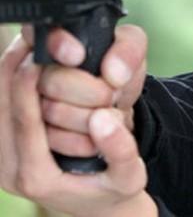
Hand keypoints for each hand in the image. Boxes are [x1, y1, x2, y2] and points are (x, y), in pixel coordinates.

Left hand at [0, 35, 156, 216]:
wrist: (100, 207)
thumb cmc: (115, 187)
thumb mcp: (129, 175)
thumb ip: (120, 147)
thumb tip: (100, 117)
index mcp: (38, 176)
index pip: (22, 120)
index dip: (26, 84)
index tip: (39, 54)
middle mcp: (9, 171)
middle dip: (13, 71)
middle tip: (35, 43)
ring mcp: (0, 162)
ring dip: (7, 74)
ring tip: (28, 48)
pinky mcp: (1, 152)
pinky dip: (8, 82)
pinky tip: (26, 62)